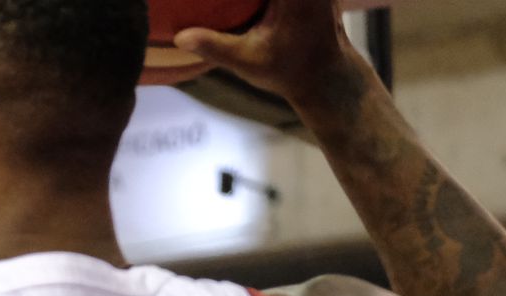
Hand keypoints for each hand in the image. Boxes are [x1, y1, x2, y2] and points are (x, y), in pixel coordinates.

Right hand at [171, 0, 353, 105]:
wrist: (325, 76)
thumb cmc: (288, 70)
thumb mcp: (248, 60)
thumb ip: (214, 45)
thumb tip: (180, 37)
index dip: (233, 0)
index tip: (218, 3)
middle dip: (235, 0)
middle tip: (217, 4)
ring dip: (247, 2)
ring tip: (229, 6)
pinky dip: (261, 1)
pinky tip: (249, 9)